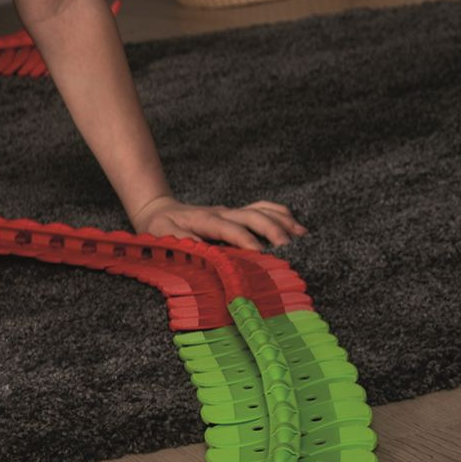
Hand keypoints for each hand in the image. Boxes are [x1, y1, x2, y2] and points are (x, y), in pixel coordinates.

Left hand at [131, 195, 304, 250]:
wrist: (158, 210)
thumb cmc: (159, 228)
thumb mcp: (163, 236)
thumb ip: (182, 243)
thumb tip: (203, 252)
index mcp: (205, 219)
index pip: (229, 229)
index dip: (246, 240)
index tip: (261, 253)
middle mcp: (222, 212)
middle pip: (253, 216)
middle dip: (272, 230)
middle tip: (289, 248)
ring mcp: (231, 211)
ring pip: (262, 210)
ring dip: (282, 221)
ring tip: (302, 236)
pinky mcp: (236, 213)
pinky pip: (262, 208)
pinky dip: (280, 214)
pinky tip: (296, 226)